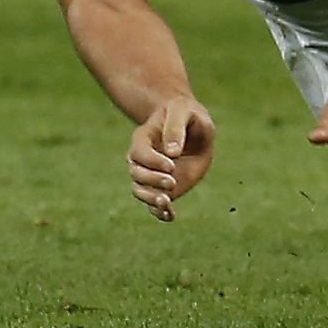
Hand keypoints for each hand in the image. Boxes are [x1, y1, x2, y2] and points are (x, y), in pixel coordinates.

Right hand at [126, 96, 213, 221]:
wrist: (190, 125)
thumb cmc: (185, 114)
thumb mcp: (183, 111)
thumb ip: (176, 127)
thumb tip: (172, 153)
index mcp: (143, 138)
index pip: (139, 153)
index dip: (153, 161)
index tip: (172, 165)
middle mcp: (142, 159)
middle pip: (136, 174)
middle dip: (152, 181)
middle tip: (172, 182)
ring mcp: (151, 175)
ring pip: (140, 191)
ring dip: (151, 199)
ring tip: (166, 202)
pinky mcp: (162, 187)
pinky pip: (153, 204)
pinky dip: (159, 212)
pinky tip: (170, 216)